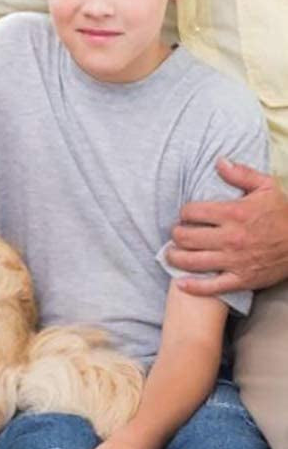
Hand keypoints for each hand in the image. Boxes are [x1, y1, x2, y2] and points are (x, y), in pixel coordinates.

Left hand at [168, 158, 287, 294]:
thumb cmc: (284, 214)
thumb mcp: (267, 187)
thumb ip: (241, 174)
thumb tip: (218, 161)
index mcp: (233, 213)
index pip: (191, 212)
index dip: (184, 213)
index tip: (187, 215)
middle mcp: (231, 238)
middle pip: (186, 237)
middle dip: (176, 234)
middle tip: (177, 234)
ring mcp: (235, 261)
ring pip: (192, 261)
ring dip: (176, 257)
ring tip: (172, 253)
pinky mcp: (242, 279)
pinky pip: (212, 287)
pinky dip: (194, 287)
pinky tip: (181, 283)